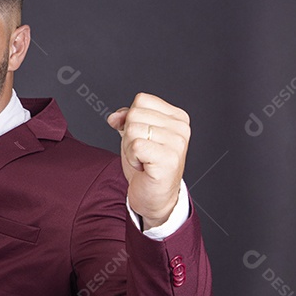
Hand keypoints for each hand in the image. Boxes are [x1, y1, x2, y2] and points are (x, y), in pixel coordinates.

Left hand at [106, 92, 190, 227]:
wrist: (154, 196)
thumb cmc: (147, 165)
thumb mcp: (136, 135)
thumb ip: (127, 119)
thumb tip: (114, 117)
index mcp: (177, 117)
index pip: (142, 100)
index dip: (131, 119)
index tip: (141, 138)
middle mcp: (181, 127)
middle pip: (135, 114)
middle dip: (129, 135)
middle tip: (141, 152)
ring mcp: (177, 143)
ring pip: (133, 129)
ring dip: (130, 149)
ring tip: (143, 160)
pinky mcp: (169, 158)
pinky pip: (135, 146)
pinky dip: (132, 158)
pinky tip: (143, 167)